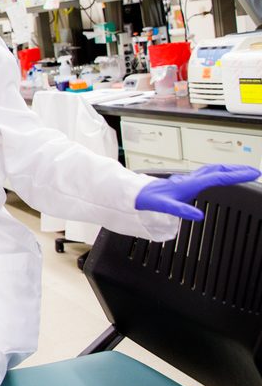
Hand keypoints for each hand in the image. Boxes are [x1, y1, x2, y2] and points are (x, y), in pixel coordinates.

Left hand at [135, 164, 260, 220]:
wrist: (136, 193)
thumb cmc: (149, 199)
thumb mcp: (164, 206)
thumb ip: (181, 211)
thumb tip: (198, 216)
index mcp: (190, 183)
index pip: (219, 177)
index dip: (238, 175)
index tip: (253, 174)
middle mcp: (191, 179)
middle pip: (218, 170)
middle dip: (237, 169)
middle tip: (254, 171)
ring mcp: (188, 179)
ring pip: (212, 170)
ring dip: (228, 169)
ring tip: (242, 172)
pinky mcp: (185, 181)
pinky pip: (206, 173)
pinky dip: (218, 173)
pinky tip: (220, 176)